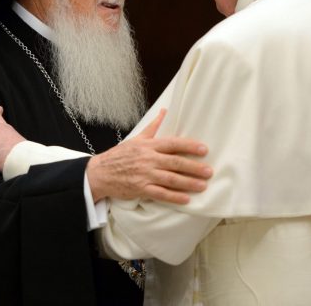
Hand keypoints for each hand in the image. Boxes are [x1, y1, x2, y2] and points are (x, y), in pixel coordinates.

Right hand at [86, 109, 211, 204]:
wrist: (100, 172)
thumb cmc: (120, 155)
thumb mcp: (137, 138)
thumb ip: (154, 126)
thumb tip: (165, 111)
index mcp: (149, 146)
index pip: (173, 144)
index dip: (189, 146)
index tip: (204, 149)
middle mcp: (148, 159)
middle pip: (175, 162)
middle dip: (194, 167)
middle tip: (209, 171)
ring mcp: (144, 175)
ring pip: (170, 179)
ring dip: (188, 183)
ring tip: (203, 185)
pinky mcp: (140, 189)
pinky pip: (160, 194)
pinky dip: (174, 197)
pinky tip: (186, 199)